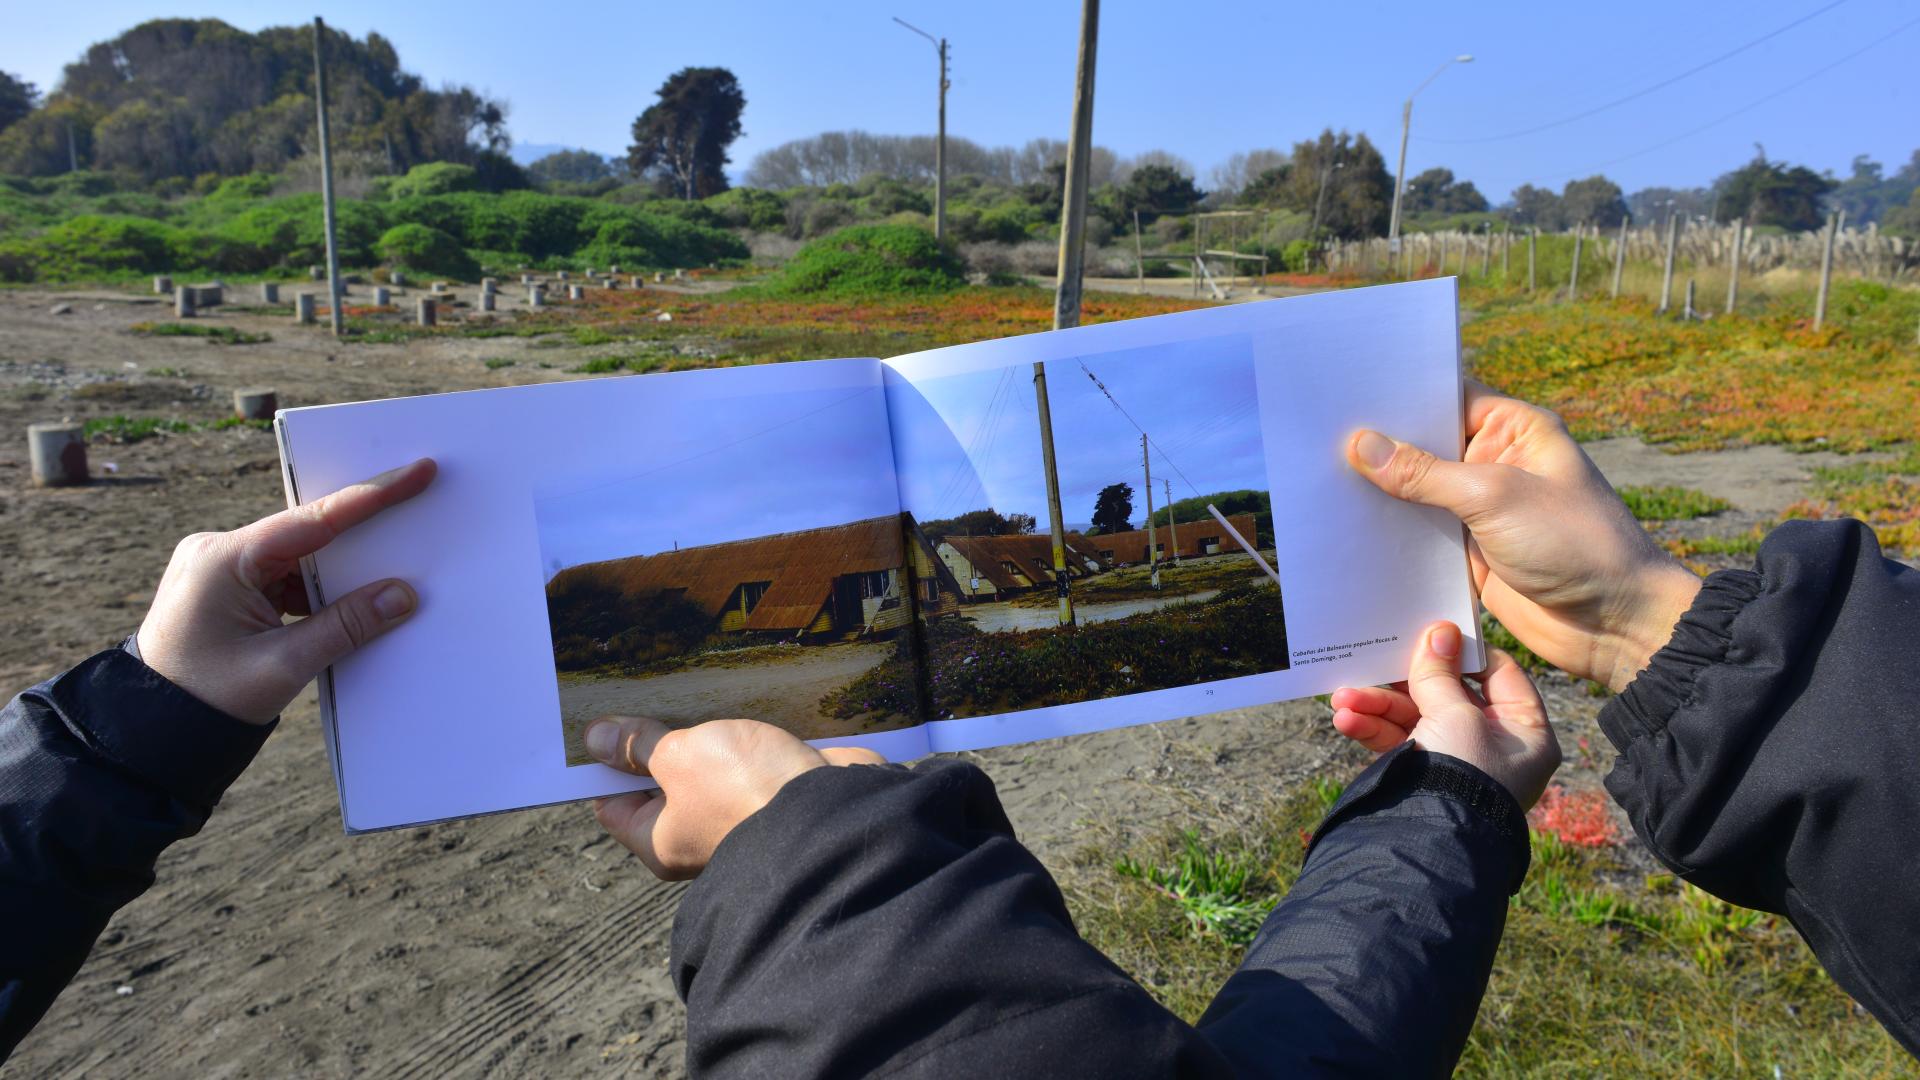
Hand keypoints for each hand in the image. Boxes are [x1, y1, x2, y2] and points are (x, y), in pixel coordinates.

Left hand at [136, 459, 436, 722]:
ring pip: (299, 558)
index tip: (418, 472)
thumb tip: (403, 595)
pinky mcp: (226, 588)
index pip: (312, 520)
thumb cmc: (205, 700)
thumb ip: (346, 626)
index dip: (372, 496)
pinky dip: (318, 591)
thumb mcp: (282, 666)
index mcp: (222, 559)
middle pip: (307, 532)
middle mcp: (217, 551)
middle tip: (416, 509)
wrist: (147, 731)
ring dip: (340, 572)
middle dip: (361, 531)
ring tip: (388, 577)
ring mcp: (220, 568)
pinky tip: (350, 605)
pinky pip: (285, 577)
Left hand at [587, 716, 883, 879]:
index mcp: (661, 840)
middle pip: (662, 783)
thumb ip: (640, 746)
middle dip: (657, 739)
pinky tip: (737, 701)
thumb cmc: (744, 792)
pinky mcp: (775, 793)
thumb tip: (596, 740)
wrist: (834, 812)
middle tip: (643, 689)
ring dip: (705, 734)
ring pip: (710, 769)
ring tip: (690, 686)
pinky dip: (744, 736)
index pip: (614, 802)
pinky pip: (749, 762)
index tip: (600, 721)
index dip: (604, 762)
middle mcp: (698, 834)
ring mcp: (740, 814)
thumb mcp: (680, 757)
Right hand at [1331, 621, 1560, 808]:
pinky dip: (1372, 729)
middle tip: (1379, 656)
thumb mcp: (1455, 714)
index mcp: (1525, 732)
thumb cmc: (1463, 774)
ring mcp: (1457, 762)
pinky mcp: (1425, 776)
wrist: (1432, 843)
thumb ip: (1441, 673)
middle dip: (1404, 681)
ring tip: (1342, 698)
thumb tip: (1440, 631)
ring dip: (1377, 705)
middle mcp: (1494, 746)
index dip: (1466, 651)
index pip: (1500, 674)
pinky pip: (1399, 742)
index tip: (1435, 630)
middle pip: (1449, 694)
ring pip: (1416, 718)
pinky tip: (1344, 718)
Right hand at [1348, 381, 1700, 691]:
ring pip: (1416, 493)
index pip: (1446, 397)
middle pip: (1424, 445)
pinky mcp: (1469, 553)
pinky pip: (1419, 537)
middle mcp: (1495, 463)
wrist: (1614, 623)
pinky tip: (1347, 533)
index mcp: (1515, 429)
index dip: (1400, 395)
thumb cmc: (1575, 544)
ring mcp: (1480, 509)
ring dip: (1380, 495)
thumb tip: (1363, 445)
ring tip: (1319, 483)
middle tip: (1318, 437)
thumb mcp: (1495, 497)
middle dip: (1380, 446)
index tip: (1346, 392)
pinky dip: (1390, 537)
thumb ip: (1425, 474)